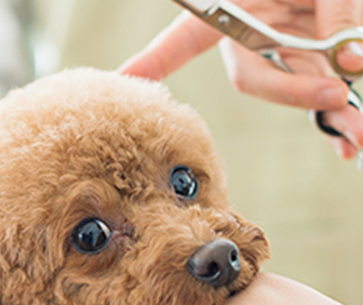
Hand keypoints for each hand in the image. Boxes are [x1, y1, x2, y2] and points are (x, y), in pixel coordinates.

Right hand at [119, 0, 362, 159]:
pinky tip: (350, 135)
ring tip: (357, 134)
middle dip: (297, 94)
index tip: (122, 81)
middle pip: (255, 75)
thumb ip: (340, 14)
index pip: (187, 37)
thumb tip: (351, 63)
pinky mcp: (311, 53)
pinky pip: (317, 87)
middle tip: (336, 101)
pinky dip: (335, 112)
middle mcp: (251, 29)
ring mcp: (280, 43)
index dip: (152, 61)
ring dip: (329, 112)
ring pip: (293, 86)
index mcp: (237, 3)